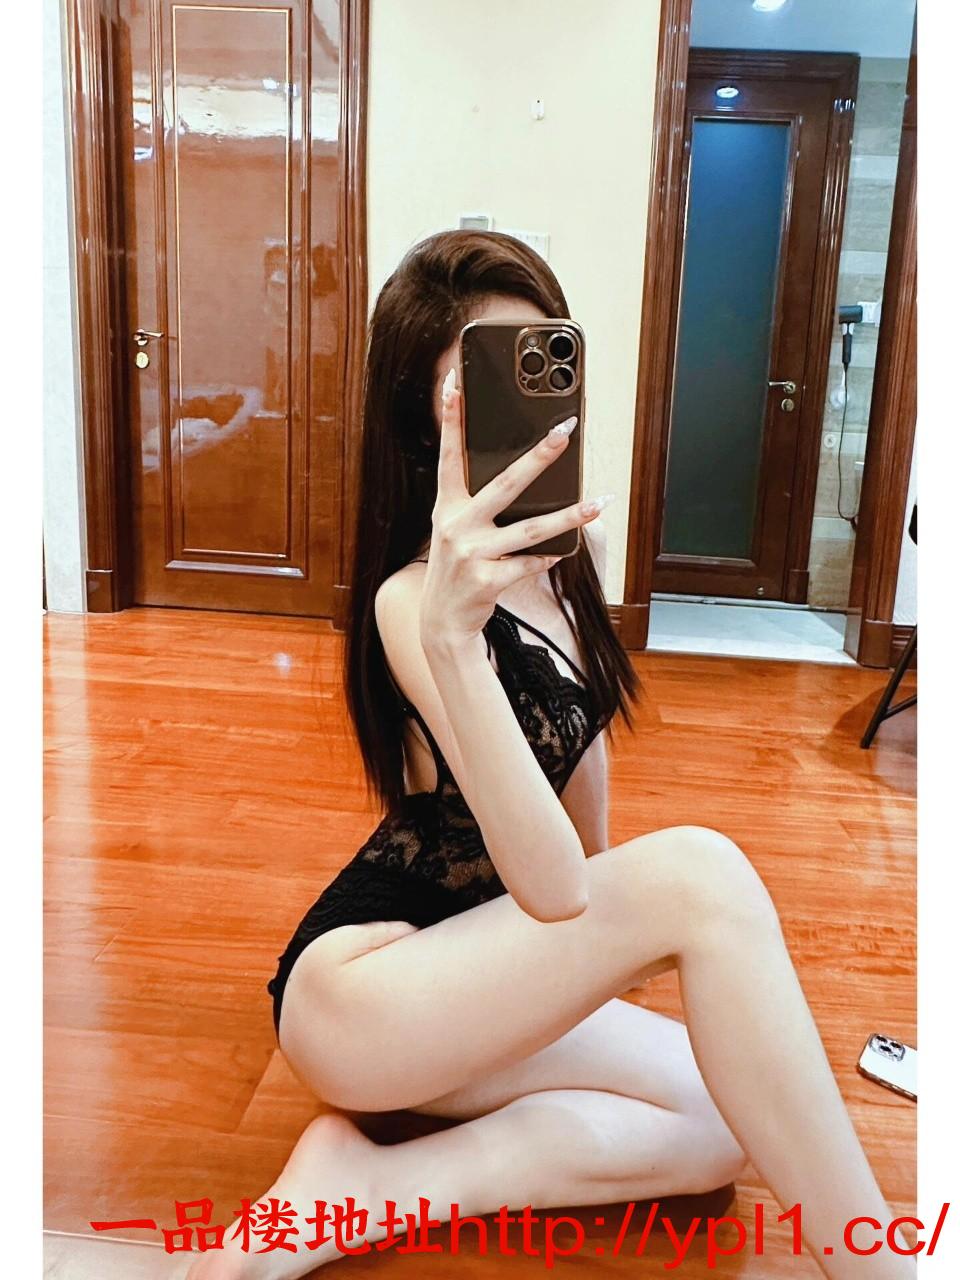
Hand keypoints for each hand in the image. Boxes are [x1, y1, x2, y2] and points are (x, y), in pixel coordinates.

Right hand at [419, 366, 613, 646]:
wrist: (441, 619)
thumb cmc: (457, 566)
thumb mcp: (455, 528)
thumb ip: (477, 501)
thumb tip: (525, 475)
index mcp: (448, 505)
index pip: (450, 454)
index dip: (451, 417)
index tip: (455, 382)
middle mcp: (456, 525)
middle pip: (505, 483)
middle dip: (538, 457)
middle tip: (564, 433)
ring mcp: (471, 553)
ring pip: (530, 529)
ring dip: (569, 515)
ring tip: (598, 502)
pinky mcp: (487, 580)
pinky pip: (529, 563)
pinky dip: (548, 557)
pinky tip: (564, 550)